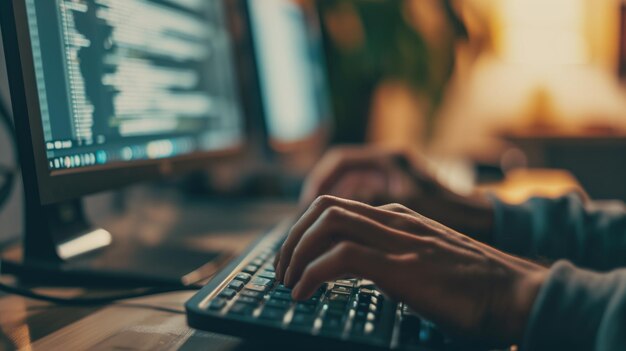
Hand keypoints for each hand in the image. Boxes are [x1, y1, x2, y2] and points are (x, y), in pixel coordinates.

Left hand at [275, 195, 547, 344]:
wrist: (519, 294)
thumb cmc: (480, 288)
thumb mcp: (431, 263)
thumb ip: (401, 259)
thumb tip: (373, 277)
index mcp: (402, 217)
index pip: (340, 206)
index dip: (309, 229)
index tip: (296, 257)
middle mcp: (396, 219)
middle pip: (325, 207)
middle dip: (293, 236)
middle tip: (281, 269)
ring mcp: (399, 238)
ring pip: (327, 223)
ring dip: (297, 251)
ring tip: (287, 281)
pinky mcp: (401, 264)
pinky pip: (340, 257)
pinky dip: (312, 273)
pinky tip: (304, 293)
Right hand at [301, 146, 494, 241]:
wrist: (489, 223)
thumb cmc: (456, 214)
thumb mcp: (409, 208)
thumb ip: (370, 205)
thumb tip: (332, 213)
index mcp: (391, 159)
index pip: (339, 163)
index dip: (316, 184)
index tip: (305, 209)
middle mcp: (390, 165)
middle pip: (339, 177)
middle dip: (318, 202)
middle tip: (305, 227)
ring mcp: (395, 180)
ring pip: (350, 192)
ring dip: (332, 213)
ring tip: (317, 238)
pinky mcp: (399, 197)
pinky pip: (363, 205)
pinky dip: (349, 220)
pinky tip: (342, 241)